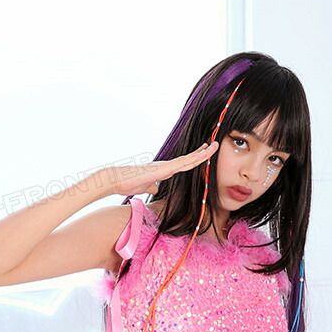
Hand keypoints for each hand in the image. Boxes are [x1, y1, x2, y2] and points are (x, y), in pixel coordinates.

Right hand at [99, 142, 219, 196]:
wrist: (115, 179)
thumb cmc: (127, 183)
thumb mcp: (144, 187)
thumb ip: (152, 186)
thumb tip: (157, 188)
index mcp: (163, 170)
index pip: (184, 164)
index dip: (195, 158)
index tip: (205, 152)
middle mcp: (166, 166)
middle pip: (189, 159)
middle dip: (203, 152)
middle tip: (215, 144)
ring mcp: (164, 166)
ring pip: (188, 159)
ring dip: (202, 153)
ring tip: (214, 145)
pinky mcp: (162, 169)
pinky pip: (181, 164)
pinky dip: (192, 160)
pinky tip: (201, 155)